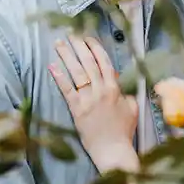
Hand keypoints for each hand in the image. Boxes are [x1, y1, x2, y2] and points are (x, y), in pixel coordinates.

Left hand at [50, 36, 138, 171]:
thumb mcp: (132, 107)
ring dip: (67, 56)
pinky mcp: (76, 110)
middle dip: (79, 46)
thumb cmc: (124, 130)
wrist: (113, 150)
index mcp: (115, 88)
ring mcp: (88, 100)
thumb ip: (126, 91)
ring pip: (77, 72)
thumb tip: (117, 79)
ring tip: (58, 43)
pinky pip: (67, 90)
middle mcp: (101, 90)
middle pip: (88, 63)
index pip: (104, 62)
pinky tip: (52, 66)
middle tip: (70, 33)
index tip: (88, 37)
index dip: (95, 47)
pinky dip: (59, 78)